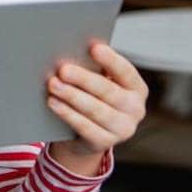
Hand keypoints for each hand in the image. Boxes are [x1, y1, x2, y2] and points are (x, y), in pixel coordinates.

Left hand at [46, 41, 147, 167]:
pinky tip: (54, 102)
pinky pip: (85, 128)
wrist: (89, 133)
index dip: (111, 60)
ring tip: (54, 84)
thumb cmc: (94, 96)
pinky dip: (67, 114)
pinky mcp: (105, 143)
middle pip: (108, 91)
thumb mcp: (99, 81)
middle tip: (63, 69)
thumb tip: (73, 52)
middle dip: (84, 79)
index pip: (126, 72)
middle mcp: (135, 109)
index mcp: (137, 88)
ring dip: (72, 96)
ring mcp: (122, 129)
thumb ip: (93, 68)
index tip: (94, 47)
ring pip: (96, 110)